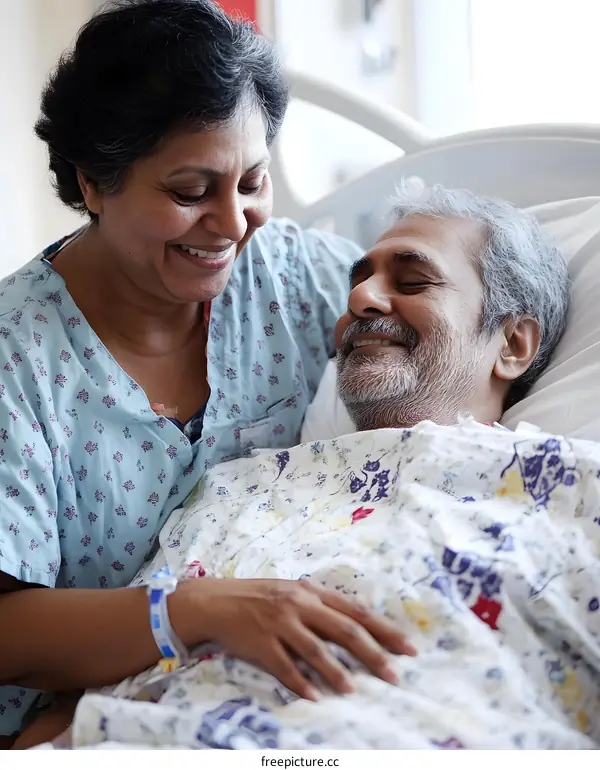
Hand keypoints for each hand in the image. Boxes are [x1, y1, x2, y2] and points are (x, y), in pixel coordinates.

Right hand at [192, 578, 415, 700]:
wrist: (216, 601)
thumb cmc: (259, 596)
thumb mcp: (293, 591)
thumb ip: (321, 604)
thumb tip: (357, 623)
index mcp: (311, 591)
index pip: (356, 612)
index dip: (385, 630)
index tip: (409, 648)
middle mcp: (299, 605)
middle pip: (344, 630)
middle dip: (373, 654)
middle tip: (394, 675)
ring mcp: (280, 624)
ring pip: (315, 650)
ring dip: (337, 672)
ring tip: (354, 690)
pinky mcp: (261, 643)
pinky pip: (284, 667)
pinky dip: (300, 682)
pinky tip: (314, 695)